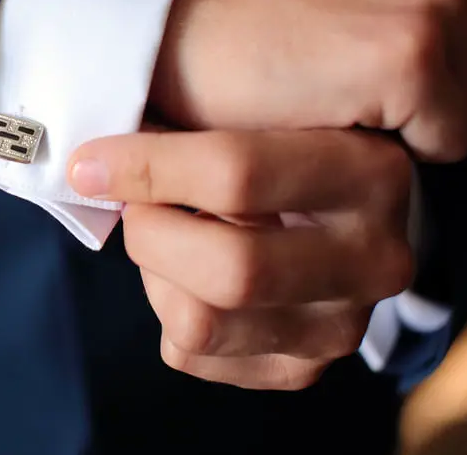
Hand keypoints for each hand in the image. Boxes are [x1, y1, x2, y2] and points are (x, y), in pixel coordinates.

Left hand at [68, 129, 413, 389]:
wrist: (321, 194)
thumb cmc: (266, 131)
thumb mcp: (254, 98)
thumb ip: (198, 108)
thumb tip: (97, 154)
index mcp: (372, 171)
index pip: (237, 175)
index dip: (144, 168)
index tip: (88, 163)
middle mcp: (378, 259)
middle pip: (229, 269)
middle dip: (153, 231)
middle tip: (137, 202)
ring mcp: (345, 324)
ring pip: (201, 322)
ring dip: (157, 272)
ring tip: (170, 233)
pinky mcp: (304, 367)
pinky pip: (191, 352)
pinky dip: (166, 306)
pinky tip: (188, 271)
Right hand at [153, 0, 466, 161]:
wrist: (163, 22)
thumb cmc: (246, 6)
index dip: (451, 57)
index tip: (378, 55)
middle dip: (440, 90)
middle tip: (348, 71)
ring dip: (416, 119)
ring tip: (339, 86)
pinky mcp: (410, 54)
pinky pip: (448, 141)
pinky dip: (390, 146)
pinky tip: (331, 108)